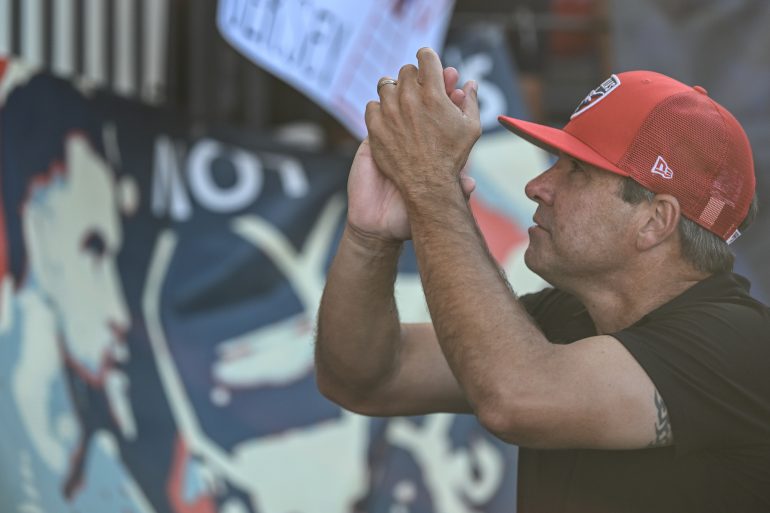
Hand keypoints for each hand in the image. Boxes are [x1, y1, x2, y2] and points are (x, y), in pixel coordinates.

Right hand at [347, 66, 475, 242]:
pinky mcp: (371, 139)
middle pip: (422, 96)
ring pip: (397, 98)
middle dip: (433, 83)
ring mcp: (390, 134)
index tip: (460, 87)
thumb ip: (457, 190)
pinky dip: (381, 104)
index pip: (443, 110)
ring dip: (407, 87)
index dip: (451, 95)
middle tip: (447, 77)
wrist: (380, 223)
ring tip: (421, 85)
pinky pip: (373, 113)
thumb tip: (472, 183)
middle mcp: (412, 134)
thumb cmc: (411, 213)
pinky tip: (389, 101)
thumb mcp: (438, 202)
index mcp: (431, 144)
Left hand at [365, 48, 480, 202]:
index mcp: (434, 94)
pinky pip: (372, 106)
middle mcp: (409, 99)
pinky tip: (388, 118)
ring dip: (394, 90)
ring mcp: (389, 113)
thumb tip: (470, 84)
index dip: (427, 57)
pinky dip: (380, 109)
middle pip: (406, 71)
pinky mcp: (375, 128)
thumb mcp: (470, 129)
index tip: (427, 61)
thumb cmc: (451, 159)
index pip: (426, 59)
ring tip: (401, 102)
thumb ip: (470, 102)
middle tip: (418, 88)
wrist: (426, 186)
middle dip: (413, 77)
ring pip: (386, 85)